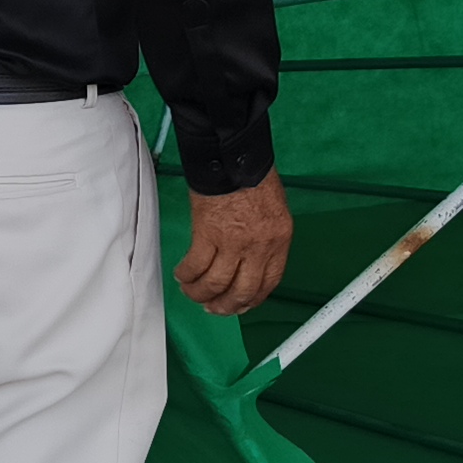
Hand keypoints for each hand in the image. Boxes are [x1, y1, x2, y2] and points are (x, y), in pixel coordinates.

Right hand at [174, 171, 292, 317]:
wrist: (233, 155)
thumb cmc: (253, 177)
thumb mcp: (274, 211)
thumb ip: (266, 239)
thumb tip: (251, 263)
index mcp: (279, 240)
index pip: (269, 283)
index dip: (253, 300)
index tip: (241, 305)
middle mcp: (259, 246)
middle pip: (242, 291)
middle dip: (226, 306)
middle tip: (214, 307)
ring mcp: (234, 242)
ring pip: (216, 284)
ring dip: (201, 294)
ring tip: (193, 293)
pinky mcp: (208, 234)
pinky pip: (196, 266)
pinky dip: (187, 275)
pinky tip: (182, 275)